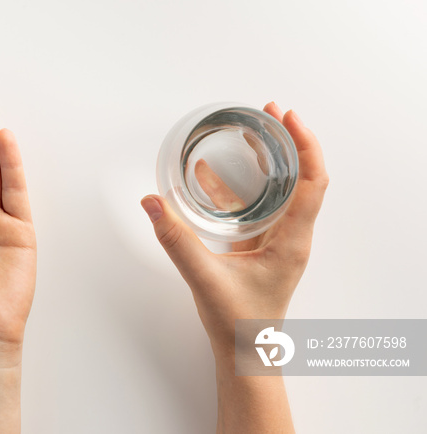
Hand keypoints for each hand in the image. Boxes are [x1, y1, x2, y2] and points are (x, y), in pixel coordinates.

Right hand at [141, 102, 328, 356]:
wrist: (245, 353)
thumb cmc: (239, 324)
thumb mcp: (205, 278)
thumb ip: (176, 240)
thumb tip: (152, 203)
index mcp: (291, 241)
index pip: (313, 183)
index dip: (306, 146)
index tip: (288, 119)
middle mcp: (290, 236)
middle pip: (302, 178)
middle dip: (288, 142)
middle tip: (270, 113)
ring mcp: (275, 240)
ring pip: (278, 190)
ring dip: (265, 161)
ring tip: (250, 132)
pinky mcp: (257, 246)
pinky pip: (251, 207)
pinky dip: (234, 187)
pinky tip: (207, 175)